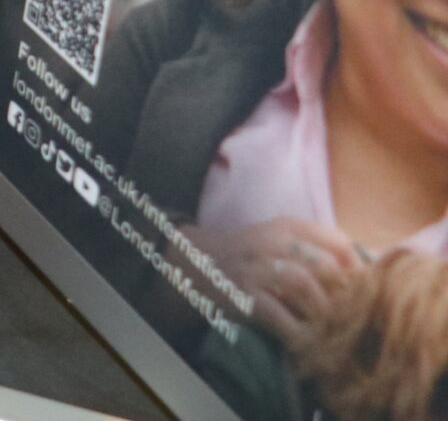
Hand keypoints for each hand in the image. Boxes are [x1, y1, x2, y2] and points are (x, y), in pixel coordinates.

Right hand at [187, 216, 360, 345]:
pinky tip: (302, 339)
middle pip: (326, 267)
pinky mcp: (242, 295)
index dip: (358, 270)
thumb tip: (371, 268)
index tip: (363, 290)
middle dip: (342, 296)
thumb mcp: (281, 240)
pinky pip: (280, 316)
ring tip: (326, 327)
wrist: (195, 264)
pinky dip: (296, 332)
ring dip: (322, 313)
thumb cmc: (252, 257)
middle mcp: (271, 242)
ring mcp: (255, 268)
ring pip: (306, 288)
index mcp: (287, 226)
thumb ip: (320, 249)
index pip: (339, 242)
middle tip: (348, 315)